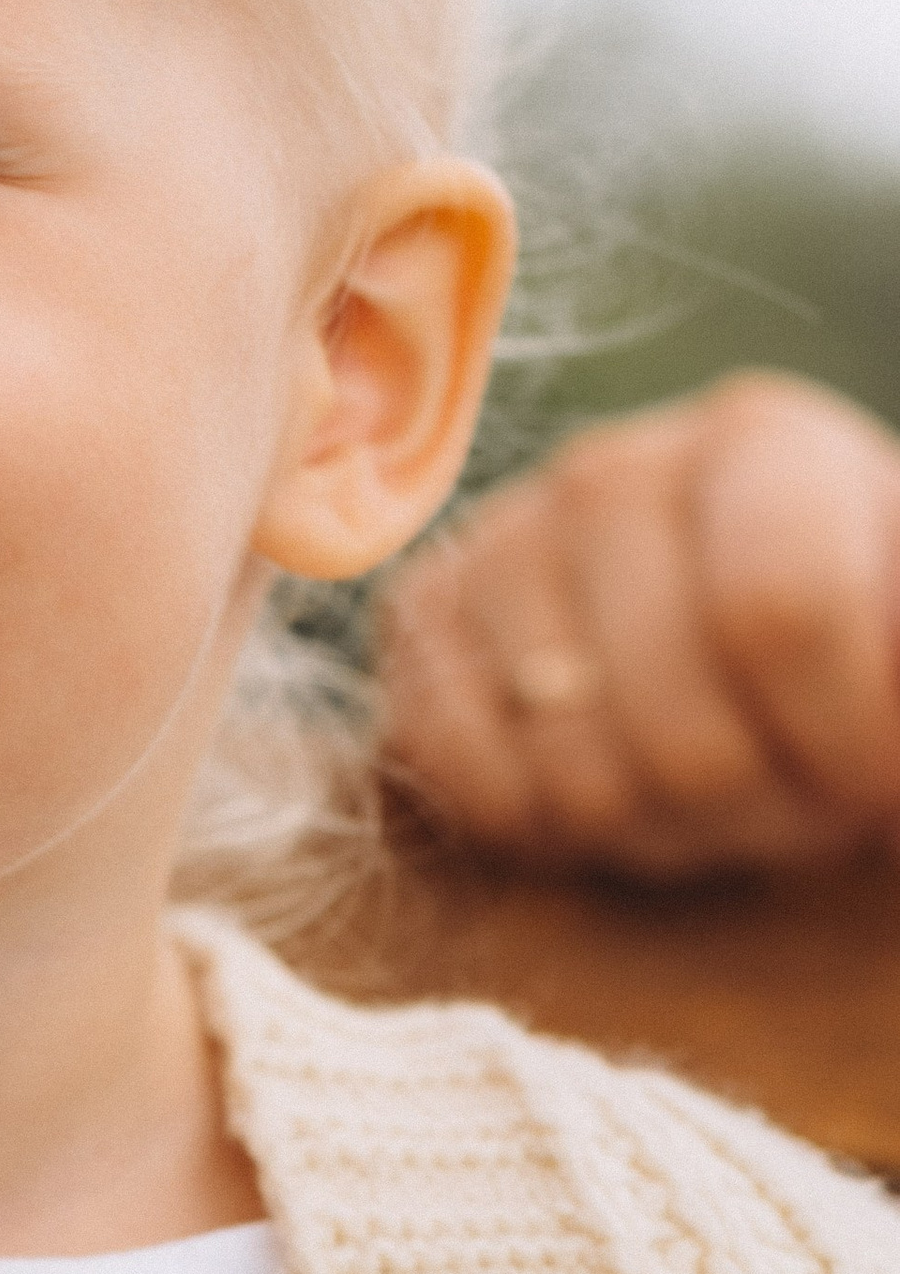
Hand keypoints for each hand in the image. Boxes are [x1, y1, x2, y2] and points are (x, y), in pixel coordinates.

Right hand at [378, 377, 899, 879]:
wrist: (729, 653)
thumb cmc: (850, 654)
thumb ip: (899, 643)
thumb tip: (882, 718)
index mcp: (763, 443)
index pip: (780, 612)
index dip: (843, 745)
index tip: (873, 787)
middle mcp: (612, 470)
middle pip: (676, 725)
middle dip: (747, 814)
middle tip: (783, 814)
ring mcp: (501, 538)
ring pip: (568, 766)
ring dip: (646, 830)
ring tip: (699, 808)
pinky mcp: (421, 616)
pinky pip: (454, 767)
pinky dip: (534, 824)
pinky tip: (596, 802)